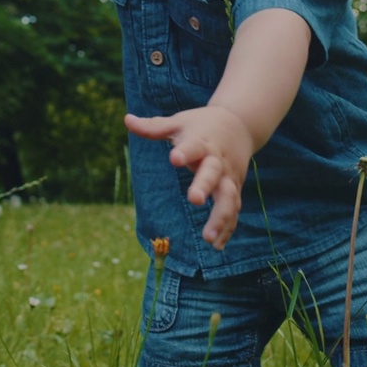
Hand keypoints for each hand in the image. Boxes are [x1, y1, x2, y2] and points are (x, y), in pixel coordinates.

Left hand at [125, 107, 254, 249]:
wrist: (240, 124)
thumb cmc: (202, 125)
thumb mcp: (178, 123)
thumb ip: (154, 126)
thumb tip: (127, 120)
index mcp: (202, 142)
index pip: (193, 146)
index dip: (184, 152)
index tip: (173, 157)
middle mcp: (218, 160)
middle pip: (213, 174)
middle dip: (204, 186)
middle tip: (194, 199)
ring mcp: (229, 177)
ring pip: (228, 198)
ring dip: (220, 218)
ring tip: (208, 239)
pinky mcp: (235, 189)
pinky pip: (234, 210)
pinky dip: (228, 228)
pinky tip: (217, 246)